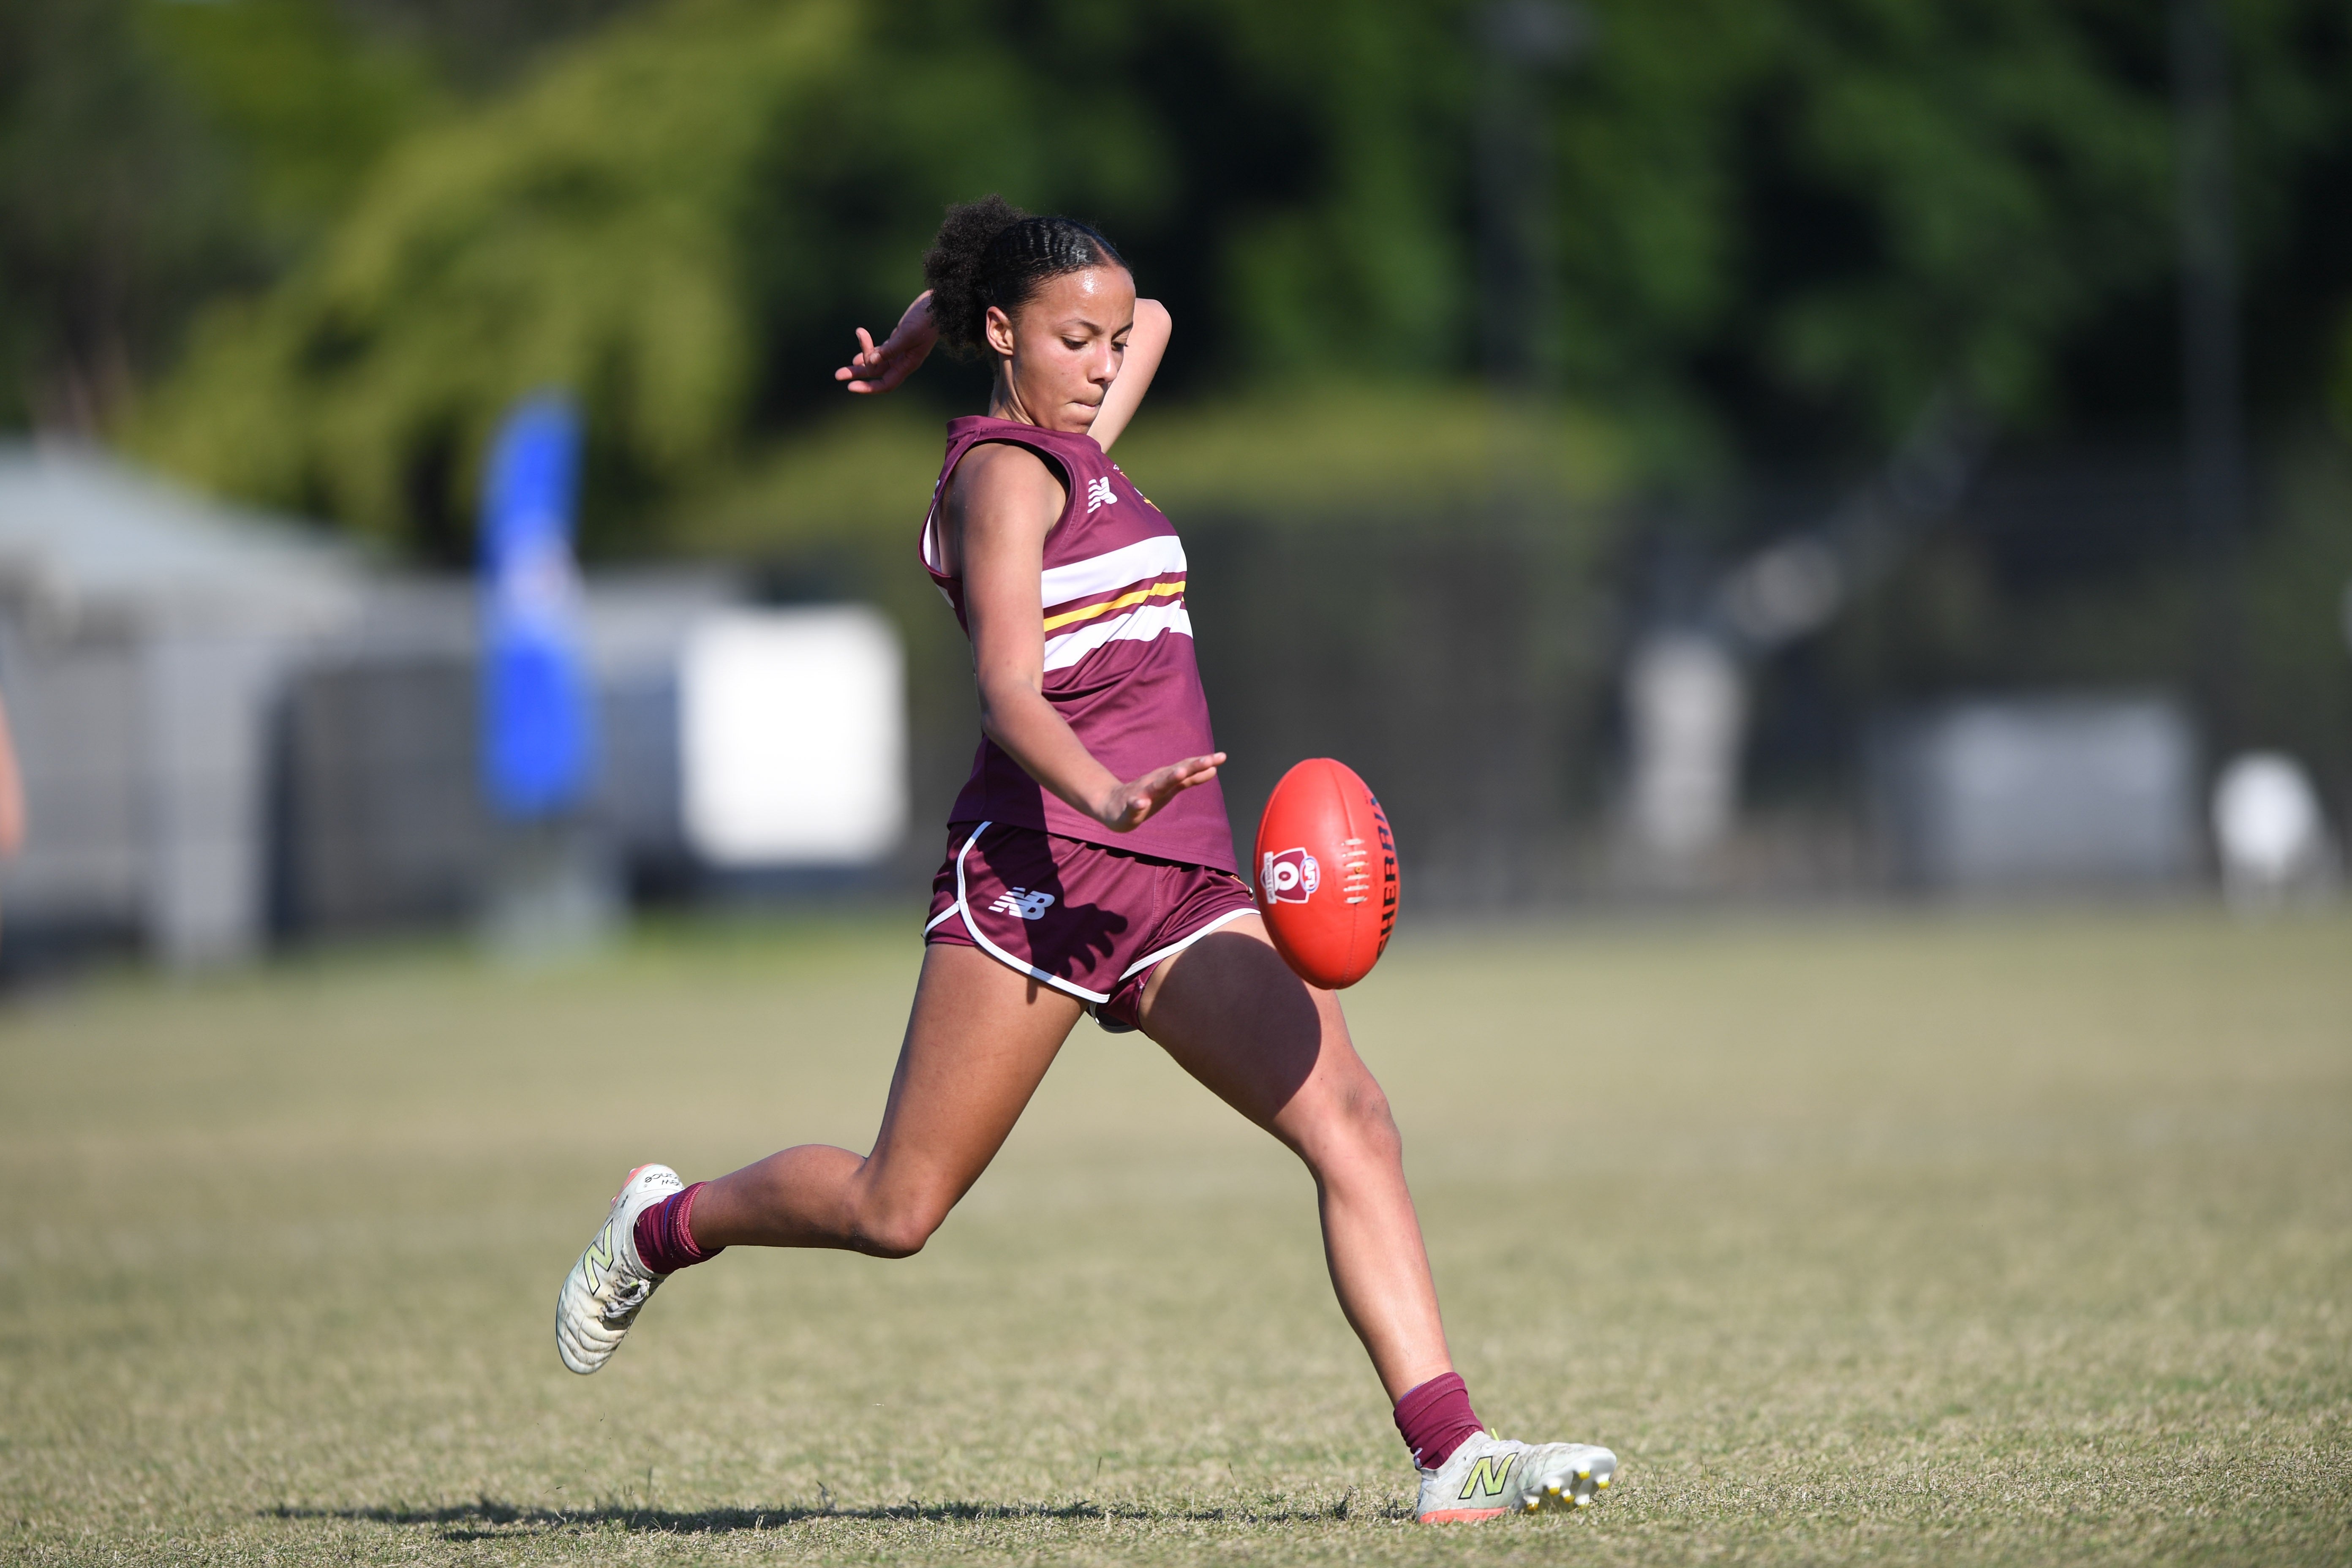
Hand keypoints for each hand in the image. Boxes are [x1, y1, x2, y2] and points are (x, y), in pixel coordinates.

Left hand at [835, 291, 937, 393]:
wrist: (939, 305)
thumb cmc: (927, 320)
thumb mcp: (908, 334)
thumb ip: (890, 348)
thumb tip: (872, 361)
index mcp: (908, 364)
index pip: (886, 383)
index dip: (868, 387)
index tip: (850, 386)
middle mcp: (903, 361)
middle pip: (877, 374)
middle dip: (857, 374)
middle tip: (838, 375)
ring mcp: (900, 351)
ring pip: (876, 363)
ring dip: (860, 362)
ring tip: (843, 368)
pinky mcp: (897, 341)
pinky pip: (880, 352)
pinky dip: (868, 351)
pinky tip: (856, 354)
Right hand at [1098, 752, 1224, 831]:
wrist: (1111, 807)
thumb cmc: (1145, 795)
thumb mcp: (1171, 787)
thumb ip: (1191, 779)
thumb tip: (1214, 770)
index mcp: (1166, 779)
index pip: (1187, 768)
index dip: (1203, 763)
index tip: (1222, 757)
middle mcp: (1155, 783)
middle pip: (1175, 773)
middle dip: (1191, 766)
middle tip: (1208, 760)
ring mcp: (1141, 794)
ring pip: (1156, 786)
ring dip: (1168, 779)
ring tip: (1180, 773)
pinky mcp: (1128, 809)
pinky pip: (1133, 806)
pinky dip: (1137, 804)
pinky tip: (1141, 803)